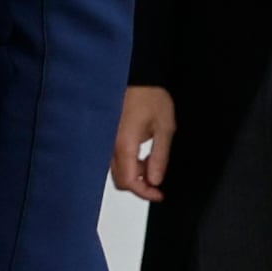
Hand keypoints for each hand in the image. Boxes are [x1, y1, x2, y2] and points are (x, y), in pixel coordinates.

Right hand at [113, 85, 177, 202]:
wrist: (136, 76)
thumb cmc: (149, 96)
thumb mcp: (164, 128)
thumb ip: (160, 157)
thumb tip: (155, 180)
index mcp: (124, 145)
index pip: (130, 182)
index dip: (145, 193)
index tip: (158, 194)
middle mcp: (110, 146)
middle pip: (120, 180)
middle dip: (140, 185)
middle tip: (157, 181)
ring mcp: (106, 141)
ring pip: (117, 170)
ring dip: (135, 173)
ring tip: (152, 160)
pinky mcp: (107, 136)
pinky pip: (114, 158)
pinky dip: (129, 163)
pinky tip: (141, 152)